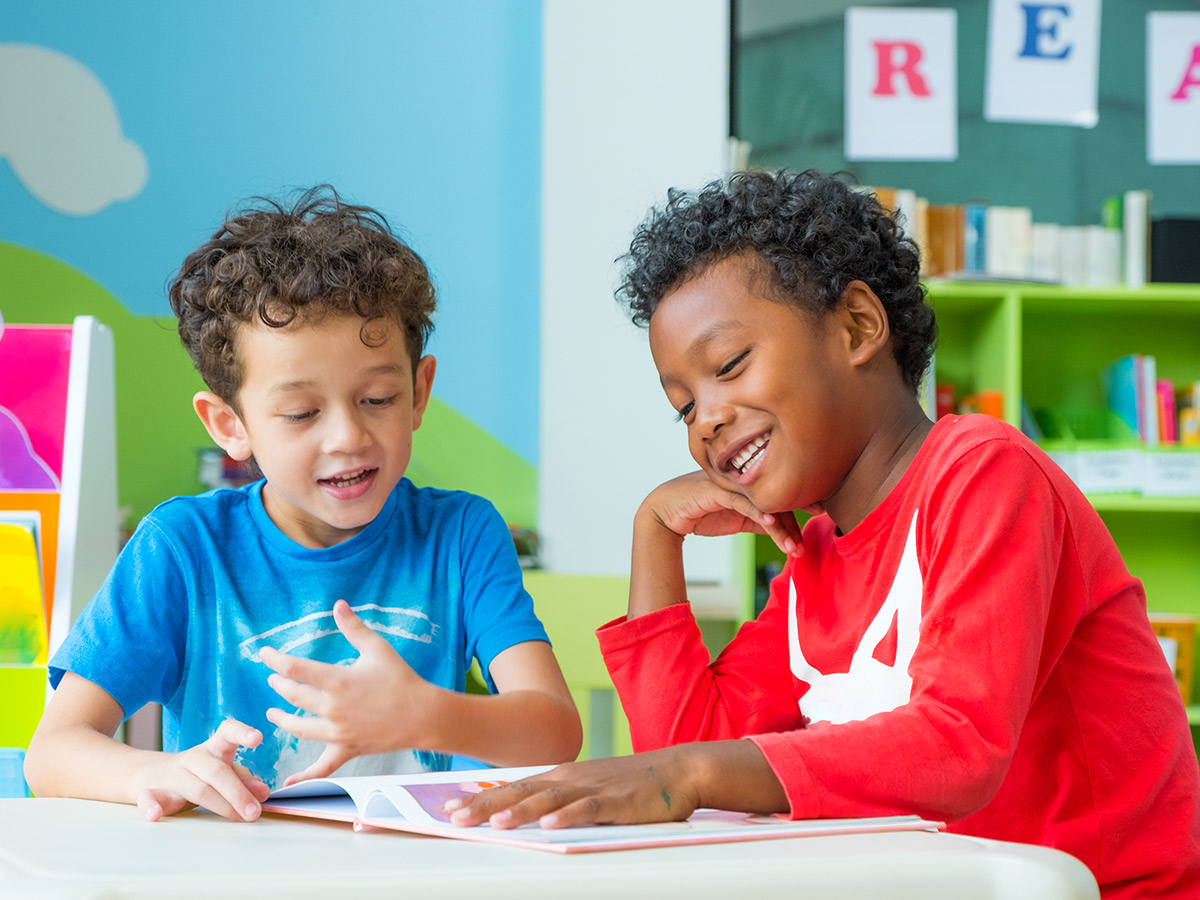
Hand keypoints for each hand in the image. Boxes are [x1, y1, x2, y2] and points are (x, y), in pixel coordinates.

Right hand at [132, 718, 269, 821]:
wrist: (150, 776)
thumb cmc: (199, 775)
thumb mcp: (224, 772)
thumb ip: (244, 780)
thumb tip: (263, 793)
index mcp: (213, 748)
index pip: (227, 733)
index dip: (242, 733)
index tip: (258, 738)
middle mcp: (193, 758)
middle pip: (217, 771)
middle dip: (239, 793)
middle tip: (255, 812)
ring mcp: (171, 775)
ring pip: (196, 788)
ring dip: (220, 805)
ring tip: (240, 817)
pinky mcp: (150, 792)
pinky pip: (149, 798)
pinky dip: (151, 806)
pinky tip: (155, 815)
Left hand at [261, 600, 438, 784]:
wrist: (423, 715)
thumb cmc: (401, 679)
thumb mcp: (378, 648)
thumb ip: (354, 628)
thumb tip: (338, 604)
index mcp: (337, 681)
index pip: (295, 669)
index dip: (275, 660)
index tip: (264, 654)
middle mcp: (332, 708)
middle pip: (293, 696)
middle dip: (280, 685)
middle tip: (274, 678)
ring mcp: (338, 732)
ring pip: (299, 728)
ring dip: (282, 719)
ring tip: (272, 714)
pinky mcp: (346, 749)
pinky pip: (321, 767)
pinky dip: (303, 777)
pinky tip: (287, 784)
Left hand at [443, 750, 699, 829]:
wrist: (677, 770)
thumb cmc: (631, 784)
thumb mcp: (587, 789)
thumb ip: (558, 800)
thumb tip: (522, 814)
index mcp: (561, 776)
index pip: (513, 786)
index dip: (481, 797)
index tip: (450, 807)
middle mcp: (571, 779)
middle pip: (522, 791)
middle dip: (487, 805)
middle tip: (455, 817)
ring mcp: (593, 788)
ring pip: (550, 800)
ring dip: (521, 811)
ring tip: (495, 823)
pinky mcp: (617, 801)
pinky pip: (590, 810)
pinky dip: (569, 816)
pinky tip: (551, 825)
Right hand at [642, 471, 802, 555]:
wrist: (665, 512)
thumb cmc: (701, 512)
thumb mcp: (736, 519)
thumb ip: (758, 520)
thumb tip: (783, 530)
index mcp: (748, 483)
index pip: (779, 492)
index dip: (801, 502)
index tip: (822, 511)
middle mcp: (741, 479)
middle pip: (776, 495)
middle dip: (798, 514)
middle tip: (818, 526)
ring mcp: (728, 483)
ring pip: (762, 503)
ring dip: (781, 528)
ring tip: (794, 549)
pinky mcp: (714, 490)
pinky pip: (740, 503)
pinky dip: (757, 513)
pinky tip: (770, 524)